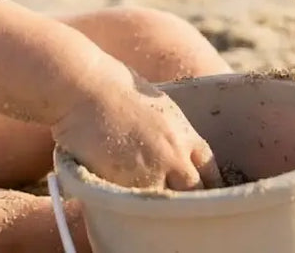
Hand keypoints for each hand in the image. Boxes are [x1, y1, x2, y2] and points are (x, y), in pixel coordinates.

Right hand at [51, 65, 221, 191]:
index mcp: (184, 133)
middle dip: (189, 198)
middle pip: (195, 193)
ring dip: (161, 206)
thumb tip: (175, 148)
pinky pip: (139, 207)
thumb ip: (171, 132)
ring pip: (169, 205)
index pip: (210, 171)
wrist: (83, 86)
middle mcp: (175, 155)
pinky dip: (136, 208)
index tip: (198, 190)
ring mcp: (152, 173)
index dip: (206, 183)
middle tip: (178, 203)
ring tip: (150, 204)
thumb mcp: (155, 103)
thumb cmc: (112, 86)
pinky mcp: (126, 185)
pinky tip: (129, 203)